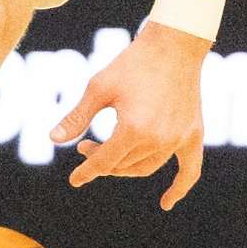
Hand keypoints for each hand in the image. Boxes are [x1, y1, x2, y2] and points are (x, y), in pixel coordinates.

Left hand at [63, 22, 209, 205]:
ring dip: (125, 167)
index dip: (86, 171)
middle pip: (123, 166)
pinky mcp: (193, 133)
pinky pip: (190, 169)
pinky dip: (179, 187)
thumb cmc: (133, 63)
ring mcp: (178, 138)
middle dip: (101, 162)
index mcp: (132, 129)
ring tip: (109, 153)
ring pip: (147, 167)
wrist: (174, 44)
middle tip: (85, 147)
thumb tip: (53, 139)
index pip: (103, 162)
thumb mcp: (99, 88)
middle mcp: (158, 139)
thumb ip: (77, 117)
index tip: (75, 179)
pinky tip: (166, 203)